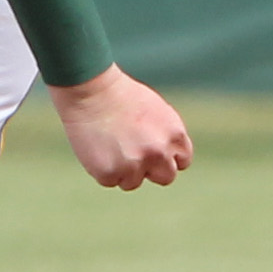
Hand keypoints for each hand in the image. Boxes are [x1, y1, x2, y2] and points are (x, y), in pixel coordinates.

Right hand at [48, 65, 192, 190]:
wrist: (90, 90)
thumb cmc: (119, 94)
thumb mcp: (156, 111)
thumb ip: (165, 136)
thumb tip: (166, 156)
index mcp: (174, 135)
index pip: (182, 161)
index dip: (166, 156)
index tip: (151, 150)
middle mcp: (159, 153)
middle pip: (165, 176)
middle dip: (150, 169)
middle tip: (131, 154)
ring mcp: (135, 165)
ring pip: (133, 181)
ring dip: (122, 169)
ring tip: (108, 144)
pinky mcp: (110, 173)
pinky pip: (109, 180)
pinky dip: (101, 168)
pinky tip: (96, 147)